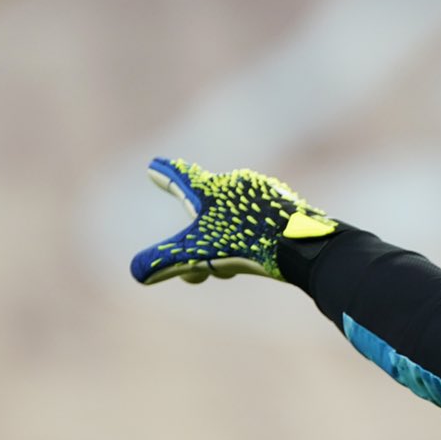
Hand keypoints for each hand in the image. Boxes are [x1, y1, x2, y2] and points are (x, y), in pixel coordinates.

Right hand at [130, 158, 336, 283]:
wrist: (303, 244)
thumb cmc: (247, 244)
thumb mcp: (197, 256)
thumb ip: (164, 262)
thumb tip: (137, 272)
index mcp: (211, 188)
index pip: (181, 177)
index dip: (165, 175)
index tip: (154, 168)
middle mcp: (237, 184)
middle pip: (207, 212)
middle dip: (202, 242)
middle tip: (201, 269)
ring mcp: (265, 193)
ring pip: (234, 222)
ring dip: (228, 247)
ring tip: (234, 266)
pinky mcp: (287, 207)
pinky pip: (260, 225)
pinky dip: (254, 243)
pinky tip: (264, 256)